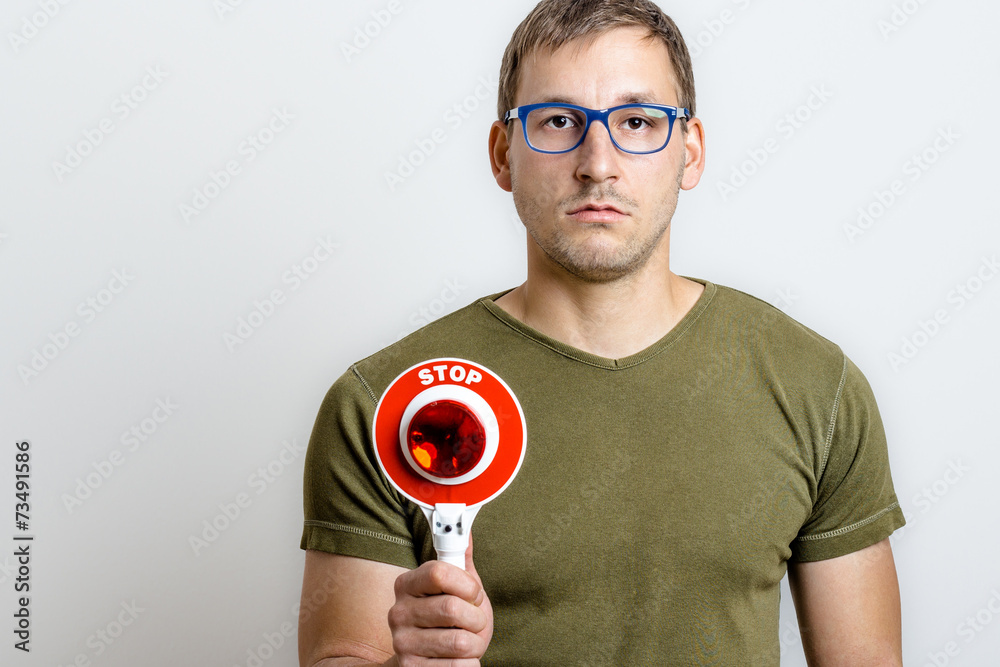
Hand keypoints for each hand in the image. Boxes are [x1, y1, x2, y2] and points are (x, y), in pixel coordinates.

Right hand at [385, 532, 493, 665]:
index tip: (473, 594)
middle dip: (475, 618)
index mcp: (407, 584)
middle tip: (472, 622)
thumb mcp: (455, 589)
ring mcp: (403, 644)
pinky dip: (470, 664)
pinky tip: (459, 660)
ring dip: (474, 644)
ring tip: (465, 642)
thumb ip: (459, 560)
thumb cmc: (446, 622)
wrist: (426, 662)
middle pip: (453, 608)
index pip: (440, 572)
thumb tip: (464, 528)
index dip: (467, 584)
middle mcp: (399, 613)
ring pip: (460, 642)